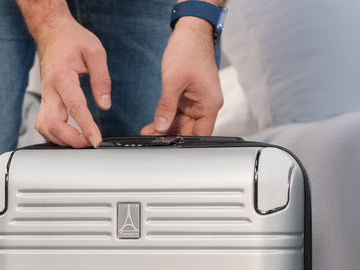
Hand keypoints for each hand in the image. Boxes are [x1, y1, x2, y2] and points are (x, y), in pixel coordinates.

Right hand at [19, 1, 110, 147]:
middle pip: (53, 124)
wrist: (52, 33)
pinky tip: (67, 135)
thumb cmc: (72, 40)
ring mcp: (44, 96)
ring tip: (81, 140)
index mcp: (62, 77)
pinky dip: (54, 135)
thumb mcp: (95, 52)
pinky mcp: (44, 100)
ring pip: (45, 128)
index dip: (86, 127)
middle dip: (71, 139)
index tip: (95, 140)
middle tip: (90, 142)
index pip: (75, 108)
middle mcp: (49, 90)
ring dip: (61, 139)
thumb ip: (101, 79)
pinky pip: (43, 124)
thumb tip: (105, 104)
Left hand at [144, 17, 223, 136]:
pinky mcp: (188, 97)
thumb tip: (161, 126)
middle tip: (151, 140)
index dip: (186, 143)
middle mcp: (206, 104)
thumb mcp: (173, 81)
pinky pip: (178, 113)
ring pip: (182, 123)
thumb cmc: (189, 50)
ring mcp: (197, 101)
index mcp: (210, 103)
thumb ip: (166, 107)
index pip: (201, 134)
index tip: (169, 148)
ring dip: (166, 128)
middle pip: (190, 131)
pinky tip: (154, 124)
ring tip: (148, 133)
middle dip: (171, 136)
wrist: (190, 32)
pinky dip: (166, 118)